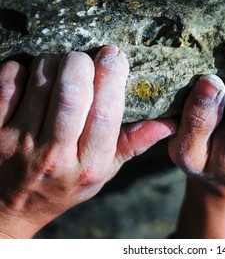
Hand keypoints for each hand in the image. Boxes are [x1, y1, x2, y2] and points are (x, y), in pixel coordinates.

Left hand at [0, 46, 175, 237]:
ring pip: (41, 83)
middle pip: (72, 95)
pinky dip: (21, 69)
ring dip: (53, 62)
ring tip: (61, 65)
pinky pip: (8, 84)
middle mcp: (54, 155)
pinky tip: (32, 76)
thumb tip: (169, 123)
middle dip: (81, 64)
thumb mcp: (103, 172)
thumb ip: (133, 144)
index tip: (115, 55)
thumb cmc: (64, 185)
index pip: (105, 114)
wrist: (10, 208)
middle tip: (85, 57)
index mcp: (88, 164)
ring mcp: (19, 143)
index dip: (112, 78)